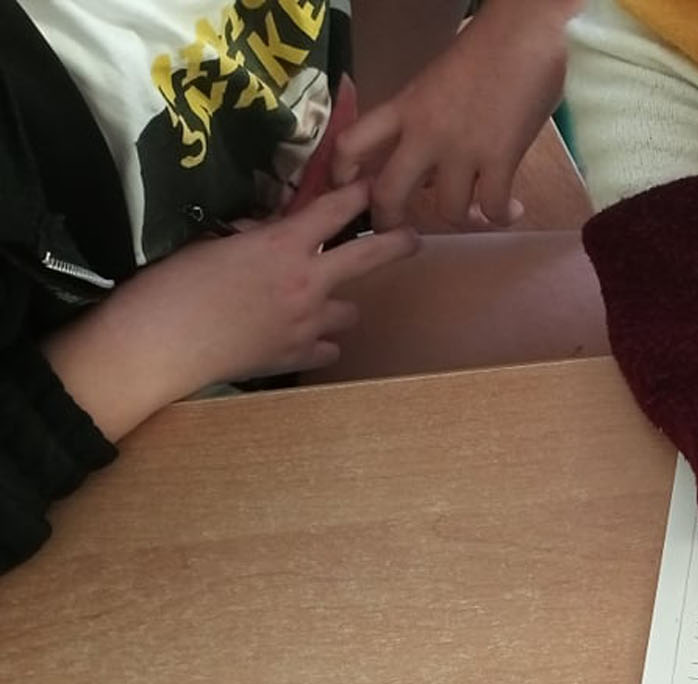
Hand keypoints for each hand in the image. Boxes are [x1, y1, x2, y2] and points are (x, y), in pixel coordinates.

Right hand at [43, 183, 416, 439]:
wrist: (161, 342)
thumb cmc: (172, 285)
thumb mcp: (212, 245)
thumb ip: (253, 239)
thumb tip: (268, 235)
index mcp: (282, 245)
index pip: (333, 211)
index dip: (356, 195)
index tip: (373, 187)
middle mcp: (306, 282)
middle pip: (369, 258)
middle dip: (397, 244)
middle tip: (412, 239)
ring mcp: (308, 324)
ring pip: (350, 312)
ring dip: (337, 306)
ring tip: (315, 306)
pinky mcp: (298, 358)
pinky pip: (328, 348)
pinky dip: (318, 344)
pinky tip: (299, 340)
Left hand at [333, 0, 571, 230]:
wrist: (523, 35)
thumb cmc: (486, 50)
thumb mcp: (436, 84)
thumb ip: (425, 121)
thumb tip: (430, 160)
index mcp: (403, 108)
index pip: (351, 145)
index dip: (342, 175)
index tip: (350, 191)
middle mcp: (424, 133)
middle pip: (388, 193)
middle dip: (389, 221)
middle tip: (400, 231)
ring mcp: (461, 149)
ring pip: (447, 210)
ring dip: (462, 219)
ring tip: (477, 213)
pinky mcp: (499, 160)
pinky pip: (491, 208)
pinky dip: (501, 216)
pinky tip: (511, 210)